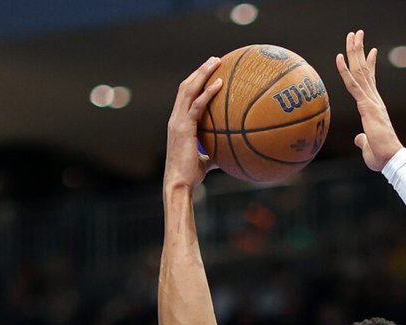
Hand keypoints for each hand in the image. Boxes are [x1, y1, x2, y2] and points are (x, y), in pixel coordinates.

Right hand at [163, 56, 223, 191]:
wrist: (179, 184)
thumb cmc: (191, 176)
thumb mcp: (206, 161)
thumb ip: (215, 152)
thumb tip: (230, 152)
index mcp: (178, 123)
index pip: (185, 96)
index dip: (196, 82)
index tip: (209, 72)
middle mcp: (175, 118)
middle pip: (186, 86)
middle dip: (200, 71)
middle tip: (215, 60)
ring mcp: (178, 121)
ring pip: (189, 89)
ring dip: (202, 73)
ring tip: (216, 62)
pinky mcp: (184, 127)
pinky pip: (197, 105)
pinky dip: (208, 92)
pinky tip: (220, 83)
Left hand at [336, 30, 403, 171]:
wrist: (391, 160)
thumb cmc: (382, 156)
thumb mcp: (368, 146)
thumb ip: (363, 140)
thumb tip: (359, 139)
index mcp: (374, 106)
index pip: (370, 81)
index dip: (369, 64)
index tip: (369, 50)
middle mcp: (374, 100)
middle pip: (364, 70)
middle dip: (360, 50)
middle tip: (357, 33)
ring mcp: (370, 101)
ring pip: (360, 71)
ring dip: (354, 51)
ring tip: (353, 34)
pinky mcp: (366, 106)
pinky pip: (353, 85)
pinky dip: (344, 70)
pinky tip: (339, 57)